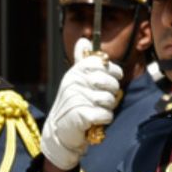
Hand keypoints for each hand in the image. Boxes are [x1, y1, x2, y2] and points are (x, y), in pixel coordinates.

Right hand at [40, 38, 122, 170]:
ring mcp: (77, 98)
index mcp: (75, 71)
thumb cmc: (72, 104)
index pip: (103, 64)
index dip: (113, 73)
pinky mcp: (81, 115)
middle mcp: (74, 81)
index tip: (108, 81)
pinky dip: (103, 119)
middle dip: (110, 94)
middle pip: (110, 82)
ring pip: (109, 100)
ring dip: (106, 108)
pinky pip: (106, 114)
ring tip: (94, 110)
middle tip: (98, 100)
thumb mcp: (75, 80)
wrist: (59, 132)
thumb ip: (82, 61)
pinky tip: (93, 120)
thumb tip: (83, 40)